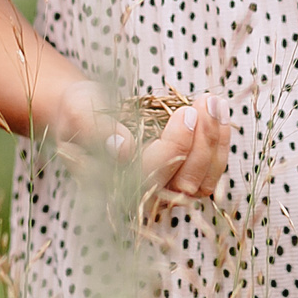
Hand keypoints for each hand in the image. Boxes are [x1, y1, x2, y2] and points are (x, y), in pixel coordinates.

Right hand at [45, 81, 232, 201]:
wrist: (85, 113)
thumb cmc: (78, 112)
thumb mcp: (79, 112)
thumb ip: (95, 130)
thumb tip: (122, 150)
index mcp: (112, 185)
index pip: (153, 176)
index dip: (175, 146)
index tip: (186, 112)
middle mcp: (140, 195)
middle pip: (184, 184)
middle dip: (203, 143)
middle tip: (206, 102)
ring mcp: (162, 189)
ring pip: (202, 183)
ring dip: (216, 144)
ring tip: (216, 103)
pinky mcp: (178, 177)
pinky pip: (208, 174)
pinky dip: (219, 145)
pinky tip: (219, 114)